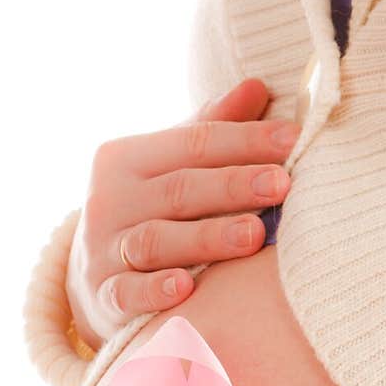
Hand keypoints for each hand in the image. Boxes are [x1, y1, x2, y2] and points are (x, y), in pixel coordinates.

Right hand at [65, 78, 299, 348]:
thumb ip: (208, 132)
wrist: (92, 280)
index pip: (194, 143)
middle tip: (282, 184)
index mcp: (125, 159)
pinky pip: (127, 293)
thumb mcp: (167, 170)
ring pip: (156, 240)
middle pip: (178, 189)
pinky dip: (154, 290)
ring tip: (254, 235)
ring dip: (206, 237)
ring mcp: (103, 251)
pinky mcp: (102, 297)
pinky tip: (185, 286)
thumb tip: (257, 88)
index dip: (245, 140)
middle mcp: (108, 201)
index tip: (294, 140)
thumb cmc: (146, 214)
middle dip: (233, 186)